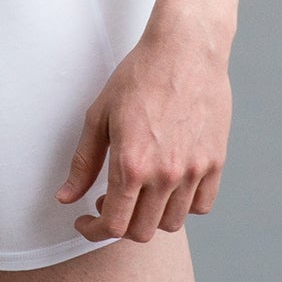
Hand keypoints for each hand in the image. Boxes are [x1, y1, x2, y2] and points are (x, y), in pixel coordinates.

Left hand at [56, 25, 230, 242]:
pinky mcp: (216, 164)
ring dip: (150, 216)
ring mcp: (194, 171)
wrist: (185, 50)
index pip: (114, 225)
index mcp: (131, 164)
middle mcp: (165, 175)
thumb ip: (83, 162)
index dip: (94, 231)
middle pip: (142, 231)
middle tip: (107, 202)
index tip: (85, 222)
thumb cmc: (138, 76)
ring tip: (137, 191)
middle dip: (119, 225)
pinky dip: (183, 205)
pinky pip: (201, 206)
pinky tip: (167, 185)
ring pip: (171, 222)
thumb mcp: (99, 115)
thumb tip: (66, 198)